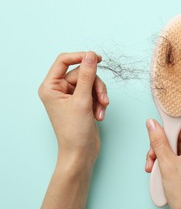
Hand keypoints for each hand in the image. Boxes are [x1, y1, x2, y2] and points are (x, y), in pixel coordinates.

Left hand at [38, 51, 108, 166]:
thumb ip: (87, 75)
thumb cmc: (74, 131)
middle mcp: (59, 90)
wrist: (80, 152)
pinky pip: (94, 93)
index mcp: (50, 87)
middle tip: (103, 99)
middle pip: (82, 73)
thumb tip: (91, 55)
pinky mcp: (81, 103)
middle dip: (95, 86)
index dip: (81, 57)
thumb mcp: (82, 100)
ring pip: (91, 83)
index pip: (64, 61)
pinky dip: (100, 103)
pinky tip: (99, 115)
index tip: (97, 58)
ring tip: (101, 110)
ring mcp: (71, 96)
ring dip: (99, 96)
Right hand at [145, 103, 180, 208]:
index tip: (180, 102)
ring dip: (159, 151)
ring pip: (173, 143)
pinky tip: (152, 168)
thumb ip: (158, 141)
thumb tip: (152, 123)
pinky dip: (162, 158)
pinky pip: (172, 154)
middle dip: (163, 139)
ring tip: (151, 164)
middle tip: (152, 150)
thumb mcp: (167, 163)